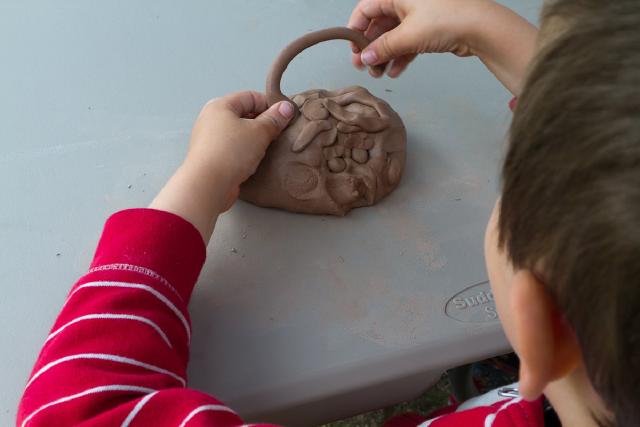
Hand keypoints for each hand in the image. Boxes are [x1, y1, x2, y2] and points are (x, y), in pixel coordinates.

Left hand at [186, 91, 293, 203]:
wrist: (207, 185)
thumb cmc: (231, 152)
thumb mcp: (259, 132)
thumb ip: (274, 119)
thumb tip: (287, 107)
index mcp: (220, 105)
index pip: (251, 97)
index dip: (270, 105)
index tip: (284, 118)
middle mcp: (211, 119)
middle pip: (244, 115)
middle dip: (263, 123)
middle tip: (278, 135)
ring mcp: (209, 139)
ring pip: (239, 133)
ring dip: (255, 140)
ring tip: (268, 149)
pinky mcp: (211, 157)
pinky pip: (233, 148)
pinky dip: (245, 152)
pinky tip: (254, 161)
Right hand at [348, 0, 537, 93]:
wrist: (482, 27)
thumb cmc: (445, 20)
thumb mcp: (408, 34)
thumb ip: (383, 48)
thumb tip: (365, 58)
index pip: (366, 8)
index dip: (356, 29)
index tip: (353, 50)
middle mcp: (406, 1)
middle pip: (379, 24)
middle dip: (371, 47)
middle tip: (365, 67)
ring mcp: (419, 15)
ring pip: (394, 36)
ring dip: (385, 55)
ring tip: (379, 74)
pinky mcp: (430, 29)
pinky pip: (408, 43)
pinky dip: (401, 56)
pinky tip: (395, 72)